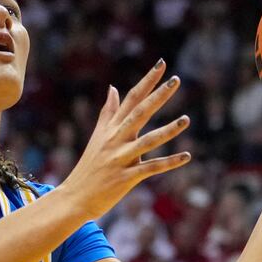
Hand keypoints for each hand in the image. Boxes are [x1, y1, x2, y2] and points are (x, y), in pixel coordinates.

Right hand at [60, 60, 191, 219]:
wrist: (75, 196)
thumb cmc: (89, 166)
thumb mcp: (97, 136)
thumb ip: (108, 112)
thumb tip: (112, 88)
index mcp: (111, 128)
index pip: (131, 99)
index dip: (147, 81)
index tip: (161, 64)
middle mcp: (115, 139)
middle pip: (139, 113)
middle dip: (158, 96)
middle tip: (176, 80)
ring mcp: (120, 158)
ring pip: (147, 141)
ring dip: (168, 131)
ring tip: (186, 120)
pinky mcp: (125, 177)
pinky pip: (150, 168)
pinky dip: (169, 163)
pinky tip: (186, 156)